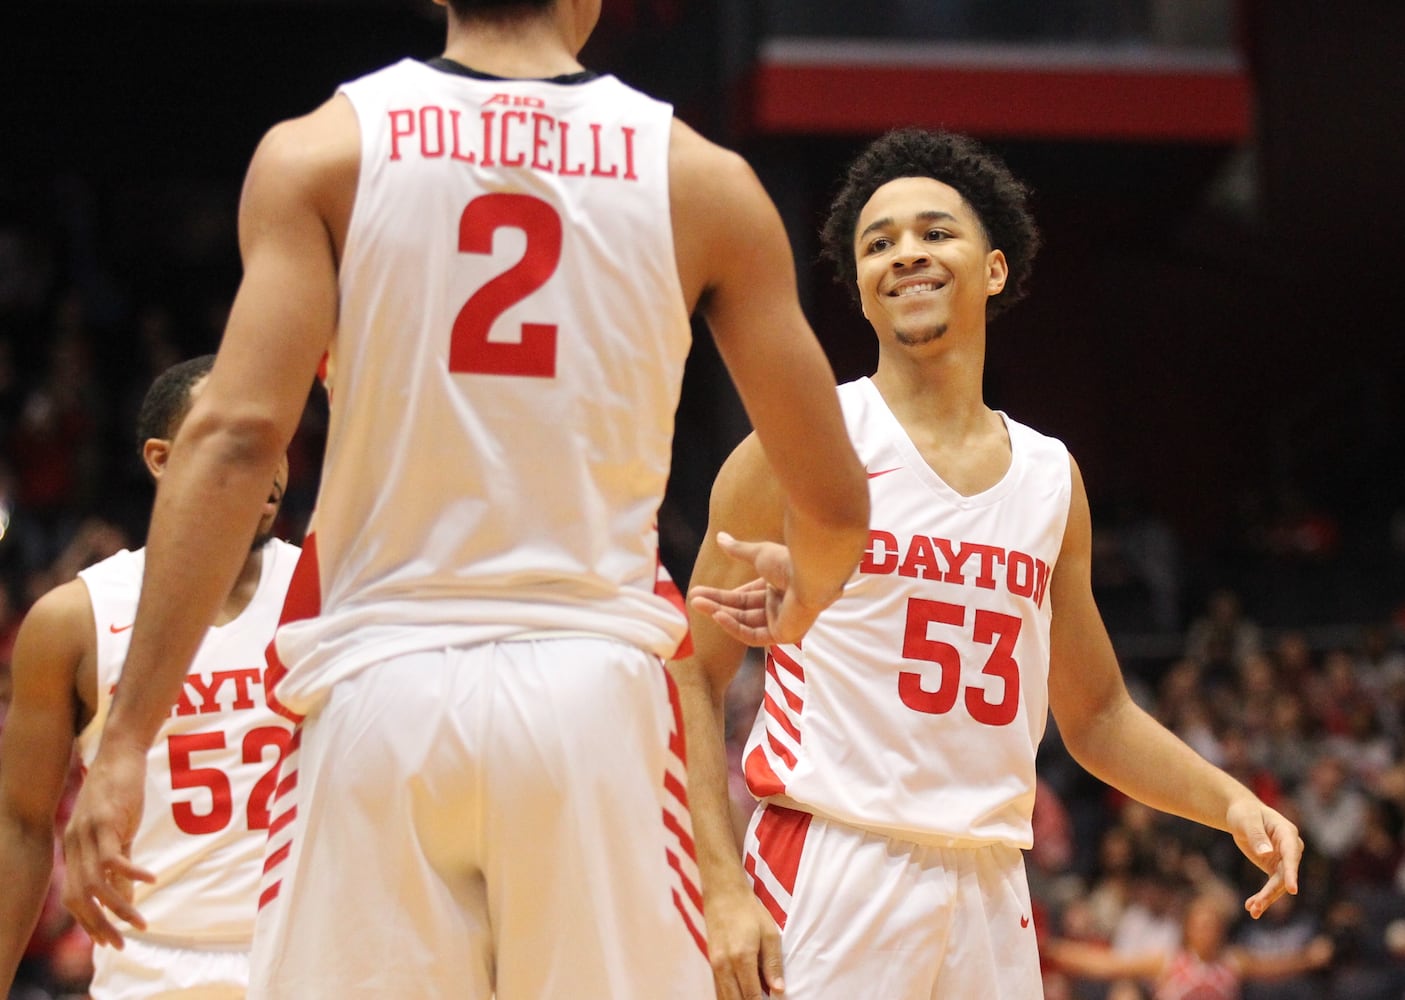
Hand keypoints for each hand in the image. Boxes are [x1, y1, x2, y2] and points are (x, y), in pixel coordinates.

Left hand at [61, 741, 155, 947]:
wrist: (120, 753)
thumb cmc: (120, 790)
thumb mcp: (119, 831)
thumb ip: (120, 862)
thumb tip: (125, 895)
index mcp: (75, 848)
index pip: (73, 898)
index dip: (89, 922)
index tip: (109, 940)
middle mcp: (75, 844)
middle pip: (81, 898)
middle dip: (101, 925)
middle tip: (122, 942)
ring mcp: (87, 834)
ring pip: (96, 884)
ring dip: (118, 907)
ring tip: (139, 921)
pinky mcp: (105, 822)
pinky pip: (113, 858)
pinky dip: (131, 874)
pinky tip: (150, 880)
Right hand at [688, 533, 820, 646]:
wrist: (811, 572)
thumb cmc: (790, 560)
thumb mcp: (759, 554)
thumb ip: (739, 550)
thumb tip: (720, 536)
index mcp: (779, 587)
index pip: (747, 596)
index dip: (725, 595)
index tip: (703, 591)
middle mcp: (781, 606)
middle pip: (742, 609)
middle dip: (717, 603)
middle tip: (693, 598)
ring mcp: (783, 621)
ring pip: (745, 621)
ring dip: (720, 613)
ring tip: (697, 603)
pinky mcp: (784, 635)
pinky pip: (754, 635)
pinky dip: (734, 627)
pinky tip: (717, 615)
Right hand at [704, 886, 784, 999]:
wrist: (723, 894)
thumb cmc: (750, 912)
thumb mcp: (770, 934)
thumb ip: (773, 964)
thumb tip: (779, 990)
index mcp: (742, 958)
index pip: (751, 996)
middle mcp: (724, 965)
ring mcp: (714, 965)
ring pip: (724, 998)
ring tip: (752, 999)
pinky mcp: (711, 963)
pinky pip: (718, 989)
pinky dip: (728, 997)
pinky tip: (739, 996)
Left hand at [1226, 798, 1302, 918]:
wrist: (1242, 814)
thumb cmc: (1245, 813)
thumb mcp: (1247, 820)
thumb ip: (1256, 835)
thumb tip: (1266, 853)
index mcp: (1287, 833)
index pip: (1292, 855)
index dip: (1292, 872)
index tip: (1292, 889)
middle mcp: (1291, 849)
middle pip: (1285, 875)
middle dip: (1271, 892)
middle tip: (1257, 906)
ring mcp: (1284, 860)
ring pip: (1279, 884)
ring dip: (1266, 898)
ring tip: (1253, 910)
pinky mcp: (1275, 868)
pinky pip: (1272, 885)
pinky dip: (1263, 896)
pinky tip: (1251, 907)